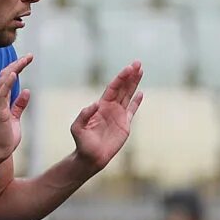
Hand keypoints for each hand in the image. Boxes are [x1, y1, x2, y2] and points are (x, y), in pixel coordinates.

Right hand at [0, 54, 32, 166]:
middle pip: (6, 76)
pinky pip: (2, 94)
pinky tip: (13, 73)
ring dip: (13, 69)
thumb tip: (26, 91)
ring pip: (3, 81)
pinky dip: (7, 82)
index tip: (28, 58)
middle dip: (17, 64)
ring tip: (23, 60)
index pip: (9, 78)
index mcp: (3, 99)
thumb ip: (19, 104)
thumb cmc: (5, 136)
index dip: (18, 67)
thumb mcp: (16, 117)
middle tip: (29, 56)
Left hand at [70, 61, 144, 175]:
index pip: (113, 88)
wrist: (91, 157)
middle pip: (122, 88)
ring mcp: (119, 115)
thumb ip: (84, 115)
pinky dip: (137, 102)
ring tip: (141, 71)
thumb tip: (95, 104)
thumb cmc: (82, 143)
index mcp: (101, 106)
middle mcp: (110, 108)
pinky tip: (141, 93)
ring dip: (134, 83)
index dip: (121, 78)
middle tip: (138, 63)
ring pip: (128, 95)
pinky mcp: (125, 125)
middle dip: (130, 75)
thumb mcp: (78, 128)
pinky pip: (132, 110)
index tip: (129, 68)